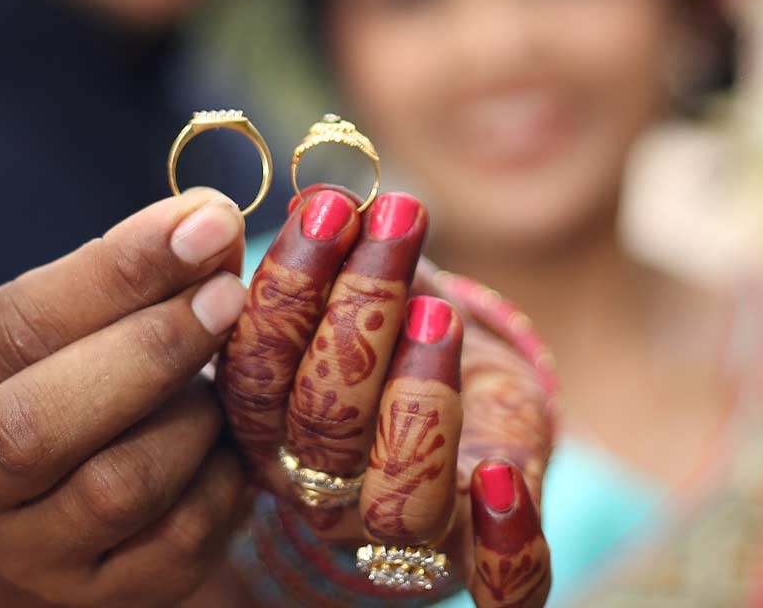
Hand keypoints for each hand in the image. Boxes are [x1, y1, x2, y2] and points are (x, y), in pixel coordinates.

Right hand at [0, 190, 253, 607]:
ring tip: (223, 378)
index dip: (118, 273)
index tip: (203, 224)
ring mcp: (24, 554)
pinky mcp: (101, 595)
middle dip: (150, 351)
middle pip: (39, 425)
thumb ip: (125, 270)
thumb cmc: (56, 370)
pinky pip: (179, 539)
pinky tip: (230, 439)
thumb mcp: (60, 314)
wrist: (45, 494)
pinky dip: (224, 477)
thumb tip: (211, 222)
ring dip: (193, 418)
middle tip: (227, 297)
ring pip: (117, 489)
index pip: (14, 326)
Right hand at [219, 184, 551, 607]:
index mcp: (270, 430)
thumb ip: (339, 255)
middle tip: (394, 223)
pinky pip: (500, 588)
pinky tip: (503, 482)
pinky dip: (506, 547)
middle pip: (320, 426)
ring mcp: (402, 535)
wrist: (465, 418)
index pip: (256, 372)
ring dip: (417, 402)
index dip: (287, 289)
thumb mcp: (363, 292)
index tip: (329, 207)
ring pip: (398, 500)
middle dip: (356, 313)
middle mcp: (322, 492)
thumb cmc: (396, 345)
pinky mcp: (481, 556)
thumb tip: (326, 194)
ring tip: (440, 311)